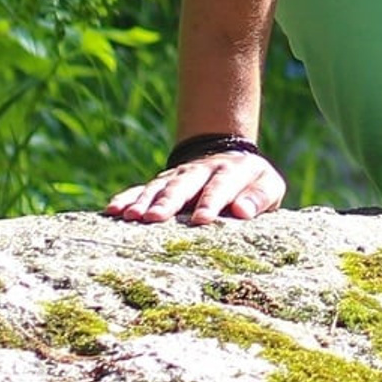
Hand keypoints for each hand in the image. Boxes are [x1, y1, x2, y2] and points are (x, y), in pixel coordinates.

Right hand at [105, 148, 288, 224]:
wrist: (232, 161)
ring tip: (130, 217)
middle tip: (154, 218)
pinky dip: (127, 197)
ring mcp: (179, 175)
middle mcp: (202, 170)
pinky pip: (141, 188)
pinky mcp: (162, 182)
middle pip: (184, 185)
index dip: (211, 201)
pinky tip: (113, 209)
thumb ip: (259, 197)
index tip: (202, 220)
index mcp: (233, 171)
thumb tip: (243, 211)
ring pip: (159, 186)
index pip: (221, 186)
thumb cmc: (252, 185)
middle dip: (169, 201)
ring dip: (144, 201)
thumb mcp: (268, 186)